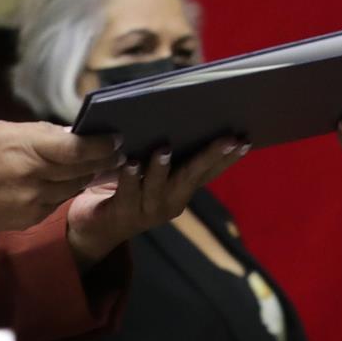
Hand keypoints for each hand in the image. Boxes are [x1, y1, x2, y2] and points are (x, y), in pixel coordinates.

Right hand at [0, 122, 122, 244]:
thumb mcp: (1, 131)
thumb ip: (39, 133)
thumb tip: (71, 134)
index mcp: (26, 149)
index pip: (77, 148)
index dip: (101, 144)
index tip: (116, 138)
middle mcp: (34, 178)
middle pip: (82, 169)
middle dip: (102, 159)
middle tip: (117, 150)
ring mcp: (33, 202)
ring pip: (74, 186)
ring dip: (85, 174)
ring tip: (96, 162)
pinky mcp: (30, 219)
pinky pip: (59, 201)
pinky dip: (65, 189)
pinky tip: (66, 179)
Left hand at [64, 138, 247, 267]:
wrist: (96, 226)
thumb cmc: (127, 187)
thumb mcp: (152, 169)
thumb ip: (168, 151)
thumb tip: (182, 115)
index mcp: (182, 189)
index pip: (210, 171)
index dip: (228, 157)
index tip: (246, 139)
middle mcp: (171, 201)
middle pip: (193, 176)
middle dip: (210, 155)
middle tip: (227, 138)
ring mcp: (148, 210)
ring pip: (158, 186)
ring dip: (161, 167)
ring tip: (164, 148)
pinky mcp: (122, 214)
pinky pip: (127, 193)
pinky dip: (129, 177)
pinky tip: (130, 162)